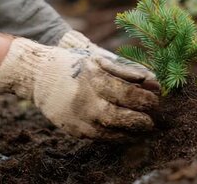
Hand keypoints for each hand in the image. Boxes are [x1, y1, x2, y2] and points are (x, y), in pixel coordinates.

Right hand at [0, 38, 157, 139]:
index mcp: (94, 78)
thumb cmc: (76, 64)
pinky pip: (101, 139)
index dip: (147, 98)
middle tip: (153, 117)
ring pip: (111, 131)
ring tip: (145, 127)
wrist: (40, 74)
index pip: (128, 93)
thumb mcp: (99, 58)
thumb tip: (152, 81)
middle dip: (143, 119)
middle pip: (120, 116)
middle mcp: (85, 100)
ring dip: (133, 131)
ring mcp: (78, 117)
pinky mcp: (74, 129)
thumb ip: (126, 70)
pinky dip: (119, 137)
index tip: (157, 98)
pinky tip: (129, 133)